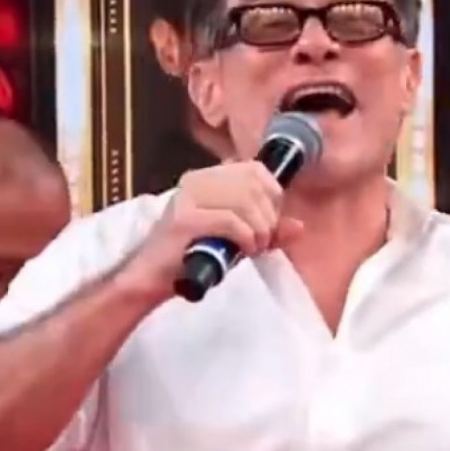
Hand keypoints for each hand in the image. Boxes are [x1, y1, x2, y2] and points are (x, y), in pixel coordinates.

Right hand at [126, 162, 304, 295]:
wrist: (151, 280)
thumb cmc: (191, 259)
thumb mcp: (235, 241)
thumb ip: (265, 231)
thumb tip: (298, 226)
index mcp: (206, 178)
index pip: (255, 169)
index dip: (272, 194)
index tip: (269, 222)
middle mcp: (196, 181)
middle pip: (254, 184)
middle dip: (268, 216)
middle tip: (262, 241)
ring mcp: (188, 198)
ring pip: (245, 200)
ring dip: (259, 229)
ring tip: (252, 248)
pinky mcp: (184, 219)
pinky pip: (231, 220)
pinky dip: (245, 237)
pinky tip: (243, 251)